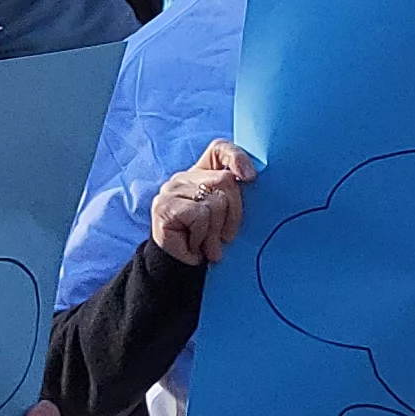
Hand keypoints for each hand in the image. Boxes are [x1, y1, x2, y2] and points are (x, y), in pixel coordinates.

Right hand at [150, 140, 254, 265]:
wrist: (178, 265)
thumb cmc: (207, 240)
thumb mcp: (225, 217)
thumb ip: (234, 197)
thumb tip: (251, 178)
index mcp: (201, 174)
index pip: (219, 149)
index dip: (237, 157)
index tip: (250, 177)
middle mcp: (183, 178)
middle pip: (225, 180)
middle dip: (234, 213)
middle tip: (226, 237)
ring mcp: (171, 190)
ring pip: (214, 201)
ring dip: (216, 231)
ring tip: (209, 245)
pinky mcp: (164, 206)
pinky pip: (199, 215)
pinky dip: (202, 235)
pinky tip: (194, 245)